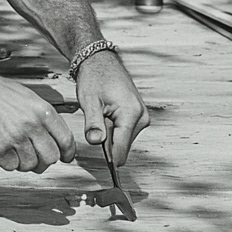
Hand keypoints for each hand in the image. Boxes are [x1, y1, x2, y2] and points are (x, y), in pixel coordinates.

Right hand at [0, 69, 76, 172]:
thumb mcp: (25, 96)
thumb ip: (42, 117)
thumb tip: (55, 139)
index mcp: (42, 110)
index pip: (65, 140)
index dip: (67, 153)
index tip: (65, 158)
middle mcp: (30, 125)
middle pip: (50, 158)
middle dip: (44, 161)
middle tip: (36, 158)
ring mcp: (13, 137)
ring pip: (30, 165)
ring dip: (23, 162)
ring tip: (13, 150)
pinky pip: (10, 166)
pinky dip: (7, 162)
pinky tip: (1, 149)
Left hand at [74, 50, 148, 165]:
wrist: (101, 62)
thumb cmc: (95, 78)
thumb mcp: (89, 101)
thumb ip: (93, 123)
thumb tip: (95, 142)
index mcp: (131, 113)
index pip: (121, 147)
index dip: (110, 159)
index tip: (105, 169)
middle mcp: (142, 116)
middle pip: (123, 145)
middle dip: (107, 141)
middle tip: (95, 122)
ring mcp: (142, 117)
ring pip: (123, 140)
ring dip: (110, 134)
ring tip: (101, 115)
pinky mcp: (139, 117)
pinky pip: (125, 132)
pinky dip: (113, 129)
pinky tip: (106, 115)